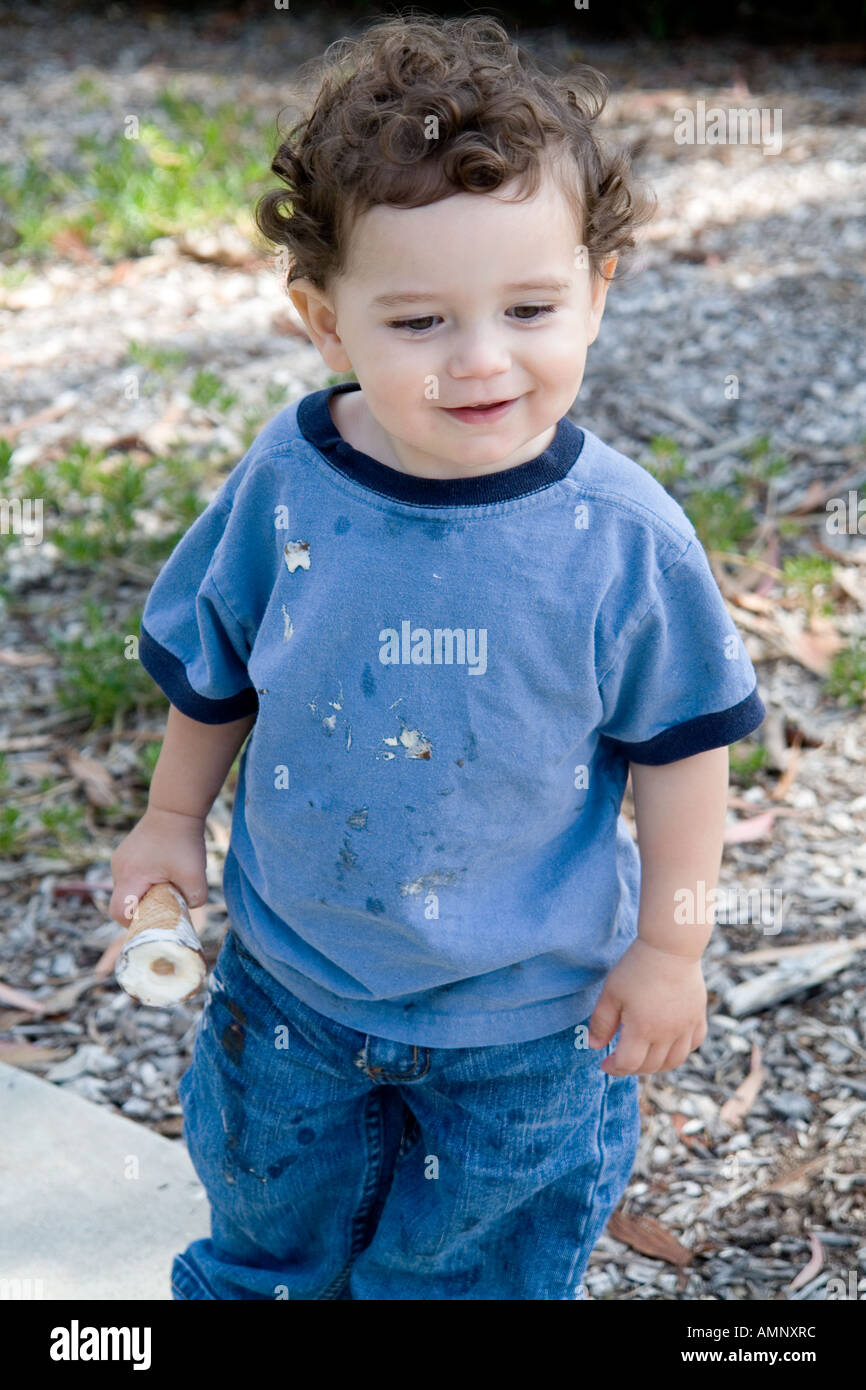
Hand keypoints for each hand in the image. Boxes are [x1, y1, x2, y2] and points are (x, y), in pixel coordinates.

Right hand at [108, 806, 207, 928]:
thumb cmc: (184, 841)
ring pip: (127, 889)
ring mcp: (119, 859)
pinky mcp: (125, 853)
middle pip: (122, 902)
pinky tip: (163, 871)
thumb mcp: (196, 875)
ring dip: (144, 893)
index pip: (119, 912)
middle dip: (142, 908)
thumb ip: (194, 900)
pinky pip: (131, 877)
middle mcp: (118, 868)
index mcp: (129, 876)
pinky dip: (144, 881)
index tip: (155, 918)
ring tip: (167, 882)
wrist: (177, 808)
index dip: (134, 923)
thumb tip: (187, 910)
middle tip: (165, 902)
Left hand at [588, 938, 707, 1074]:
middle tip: (621, 1059)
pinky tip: (669, 1044)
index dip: (614, 1068)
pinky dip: (680, 1051)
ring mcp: (686, 1027)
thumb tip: (594, 1046)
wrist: (670, 947)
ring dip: (657, 1065)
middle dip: (632, 1068)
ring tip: (644, 1057)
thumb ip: (601, 1022)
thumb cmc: (637, 967)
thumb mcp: (611, 993)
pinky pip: (693, 1044)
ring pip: (674, 1061)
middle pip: (650, 1065)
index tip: (604, 1064)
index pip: (629, 1064)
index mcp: (642, 1029)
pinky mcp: (698, 1016)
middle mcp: (667, 1034)